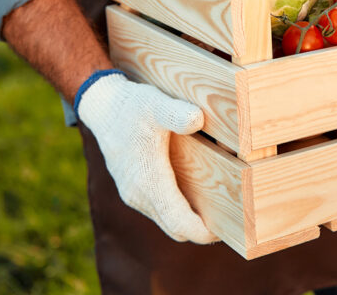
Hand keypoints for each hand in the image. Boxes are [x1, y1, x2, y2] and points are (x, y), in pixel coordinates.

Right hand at [76, 72, 217, 243]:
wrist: (104, 107)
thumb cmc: (133, 106)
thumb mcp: (157, 104)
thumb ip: (176, 113)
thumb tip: (197, 119)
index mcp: (148, 181)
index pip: (179, 223)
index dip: (203, 231)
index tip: (227, 227)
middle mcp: (139, 195)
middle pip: (176, 229)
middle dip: (202, 229)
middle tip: (233, 217)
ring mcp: (134, 195)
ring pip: (168, 221)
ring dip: (190, 220)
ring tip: (220, 204)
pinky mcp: (133, 190)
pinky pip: (160, 211)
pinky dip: (178, 211)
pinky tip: (197, 193)